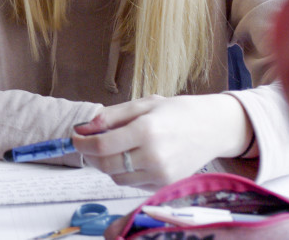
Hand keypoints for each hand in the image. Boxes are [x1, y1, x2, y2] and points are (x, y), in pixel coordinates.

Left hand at [72, 94, 250, 188]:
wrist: (213, 128)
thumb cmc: (176, 112)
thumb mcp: (142, 104)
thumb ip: (110, 116)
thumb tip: (83, 128)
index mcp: (146, 131)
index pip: (101, 146)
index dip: (81, 143)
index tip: (75, 137)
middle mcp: (153, 156)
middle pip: (106, 166)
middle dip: (90, 156)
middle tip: (87, 145)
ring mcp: (161, 174)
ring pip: (117, 178)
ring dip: (106, 166)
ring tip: (111, 149)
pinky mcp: (166, 184)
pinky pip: (133, 183)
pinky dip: (125, 173)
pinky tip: (131, 158)